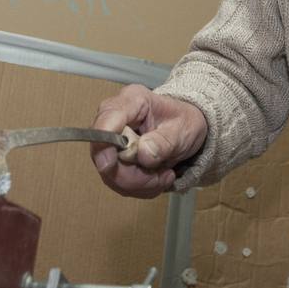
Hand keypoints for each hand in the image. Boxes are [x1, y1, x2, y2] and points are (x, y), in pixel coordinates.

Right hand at [90, 85, 207, 197]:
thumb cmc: (183, 122)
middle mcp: (115, 119)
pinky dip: (141, 187)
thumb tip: (143, 154)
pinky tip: (157, 176)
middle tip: (162, 174)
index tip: (109, 164)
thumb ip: (164, 141)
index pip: (107, 117)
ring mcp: (110, 141)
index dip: (103, 142)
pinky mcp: (112, 160)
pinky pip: (119, 183)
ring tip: (163, 174)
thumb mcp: (183, 129)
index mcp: (132, 100)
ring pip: (111, 174)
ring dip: (141, 182)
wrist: (184, 130)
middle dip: (133, 173)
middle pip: (104, 152)